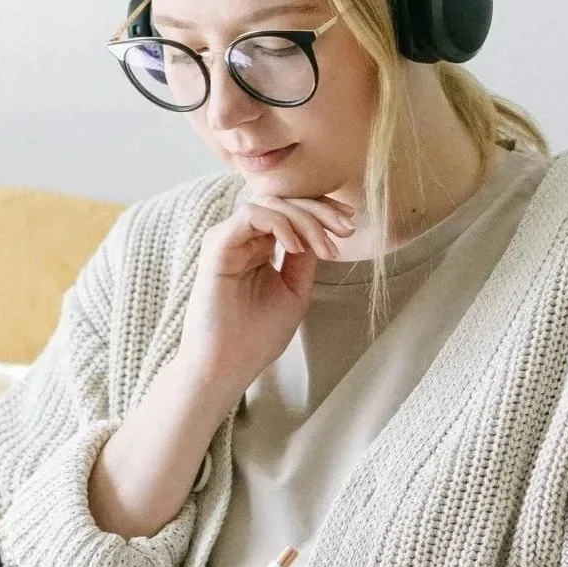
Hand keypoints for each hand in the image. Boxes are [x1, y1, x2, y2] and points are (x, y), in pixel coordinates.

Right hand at [176, 193, 356, 399]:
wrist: (228, 365)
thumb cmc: (257, 336)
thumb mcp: (295, 291)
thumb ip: (304, 259)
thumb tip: (321, 230)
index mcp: (259, 248)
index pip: (290, 212)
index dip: (321, 211)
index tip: (350, 223)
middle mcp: (242, 239)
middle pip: (283, 201)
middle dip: (320, 209)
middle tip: (346, 227)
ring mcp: (228, 240)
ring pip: (269, 203)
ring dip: (305, 219)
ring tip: (324, 248)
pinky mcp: (217, 246)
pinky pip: (251, 215)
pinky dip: (280, 224)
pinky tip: (296, 247)